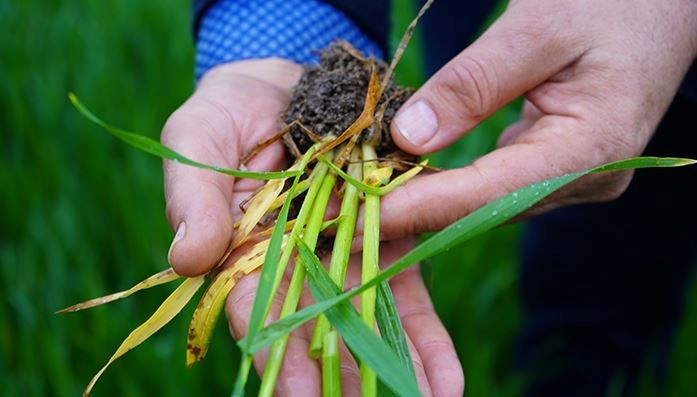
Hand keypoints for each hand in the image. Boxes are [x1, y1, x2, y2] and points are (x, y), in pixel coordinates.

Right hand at [161, 61, 462, 395]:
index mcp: (244, 251)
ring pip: (368, 317)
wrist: (286, 81)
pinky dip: (422, 333)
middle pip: (321, 330)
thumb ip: (194, 196)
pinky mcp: (385, 229)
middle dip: (345, 380)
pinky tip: (447, 379)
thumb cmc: (228, 113)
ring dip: (395, 370)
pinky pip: (405, 284)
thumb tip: (188, 259)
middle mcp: (297, 262)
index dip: (279, 356)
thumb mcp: (199, 139)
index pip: (259, 312)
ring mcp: (344, 250)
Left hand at [380, 0, 696, 239]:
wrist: (660, 3)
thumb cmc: (610, 1)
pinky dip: (444, 185)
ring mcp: (573, 178)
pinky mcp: (557, 169)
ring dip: (422, 203)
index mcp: (593, 145)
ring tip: (356, 202)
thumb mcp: (538, 26)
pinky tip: (401, 179)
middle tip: (338, 216)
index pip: (490, 192)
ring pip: (484, 204)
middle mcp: (586, 177)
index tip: (354, 215)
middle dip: (410, 213)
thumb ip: (474, 83)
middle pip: (484, 209)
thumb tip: (408, 136)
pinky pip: (492, 187)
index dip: (419, 206)